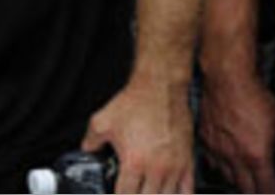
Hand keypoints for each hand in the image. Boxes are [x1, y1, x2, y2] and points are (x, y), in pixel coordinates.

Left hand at [81, 77, 192, 192]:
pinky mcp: (187, 161)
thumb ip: (91, 141)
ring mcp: (174, 167)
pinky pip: (187, 190)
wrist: (160, 89)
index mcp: (134, 163)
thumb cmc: (135, 103)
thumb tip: (87, 150)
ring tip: (147, 193)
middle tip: (131, 193)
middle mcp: (156, 169)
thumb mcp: (101, 122)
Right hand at [199, 71, 274, 192]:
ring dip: (237, 180)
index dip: (272, 194)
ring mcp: (216, 149)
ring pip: (226, 177)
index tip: (274, 193)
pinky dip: (220, 165)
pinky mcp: (204, 139)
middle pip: (244, 188)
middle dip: (254, 192)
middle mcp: (234, 157)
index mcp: (256, 156)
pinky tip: (226, 161)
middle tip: (260, 189)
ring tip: (244, 177)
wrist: (227, 80)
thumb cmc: (254, 98)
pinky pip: (211, 161)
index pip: (266, 188)